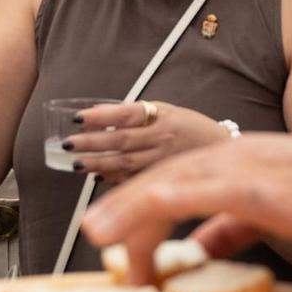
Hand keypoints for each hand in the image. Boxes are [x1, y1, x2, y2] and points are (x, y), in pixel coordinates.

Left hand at [60, 100, 230, 181]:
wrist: (223, 148)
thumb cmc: (189, 126)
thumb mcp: (167, 111)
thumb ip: (137, 114)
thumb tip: (97, 116)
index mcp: (162, 115)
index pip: (126, 113)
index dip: (101, 116)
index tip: (78, 118)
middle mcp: (163, 137)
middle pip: (122, 140)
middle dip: (92, 143)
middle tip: (68, 144)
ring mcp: (164, 159)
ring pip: (126, 163)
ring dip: (98, 163)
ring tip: (76, 164)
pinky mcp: (165, 177)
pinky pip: (135, 179)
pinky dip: (115, 179)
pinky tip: (98, 178)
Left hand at [80, 121, 291, 281]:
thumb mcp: (283, 213)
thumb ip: (239, 227)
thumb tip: (199, 250)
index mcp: (240, 164)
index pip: (175, 181)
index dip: (138, 208)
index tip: (115, 243)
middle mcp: (239, 157)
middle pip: (164, 177)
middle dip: (123, 207)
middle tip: (92, 237)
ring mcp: (254, 168)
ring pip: (177, 180)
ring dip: (133, 205)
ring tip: (98, 232)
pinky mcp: (272, 186)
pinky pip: (211, 191)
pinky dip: (172, 200)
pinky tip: (150, 213)